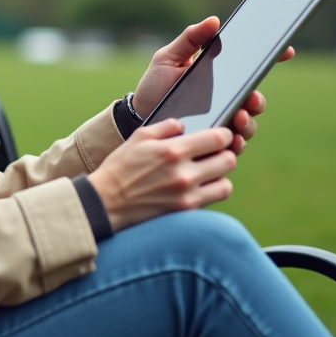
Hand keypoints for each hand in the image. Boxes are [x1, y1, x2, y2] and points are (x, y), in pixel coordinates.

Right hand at [88, 120, 236, 231]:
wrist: (107, 201)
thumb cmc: (120, 166)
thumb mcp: (139, 137)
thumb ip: (165, 127)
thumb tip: (184, 125)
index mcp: (173, 150)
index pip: (218, 139)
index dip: (225, 134)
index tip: (222, 135)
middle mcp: (183, 173)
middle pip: (228, 161)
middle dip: (225, 153)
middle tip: (216, 153)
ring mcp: (186, 195)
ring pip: (225, 184)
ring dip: (221, 176)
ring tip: (209, 172)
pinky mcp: (185, 211)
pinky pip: (213, 199)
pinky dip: (211, 191)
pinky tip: (199, 185)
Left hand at [130, 17, 292, 154]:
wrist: (138, 116)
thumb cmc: (155, 84)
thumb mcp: (169, 57)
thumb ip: (190, 39)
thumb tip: (214, 20)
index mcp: (221, 77)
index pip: (252, 68)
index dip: (273, 58)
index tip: (285, 50)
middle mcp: (227, 100)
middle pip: (255, 100)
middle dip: (258, 100)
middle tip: (251, 98)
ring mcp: (222, 121)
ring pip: (248, 124)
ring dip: (248, 122)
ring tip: (238, 118)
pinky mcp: (213, 142)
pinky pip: (232, 145)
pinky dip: (235, 143)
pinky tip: (231, 140)